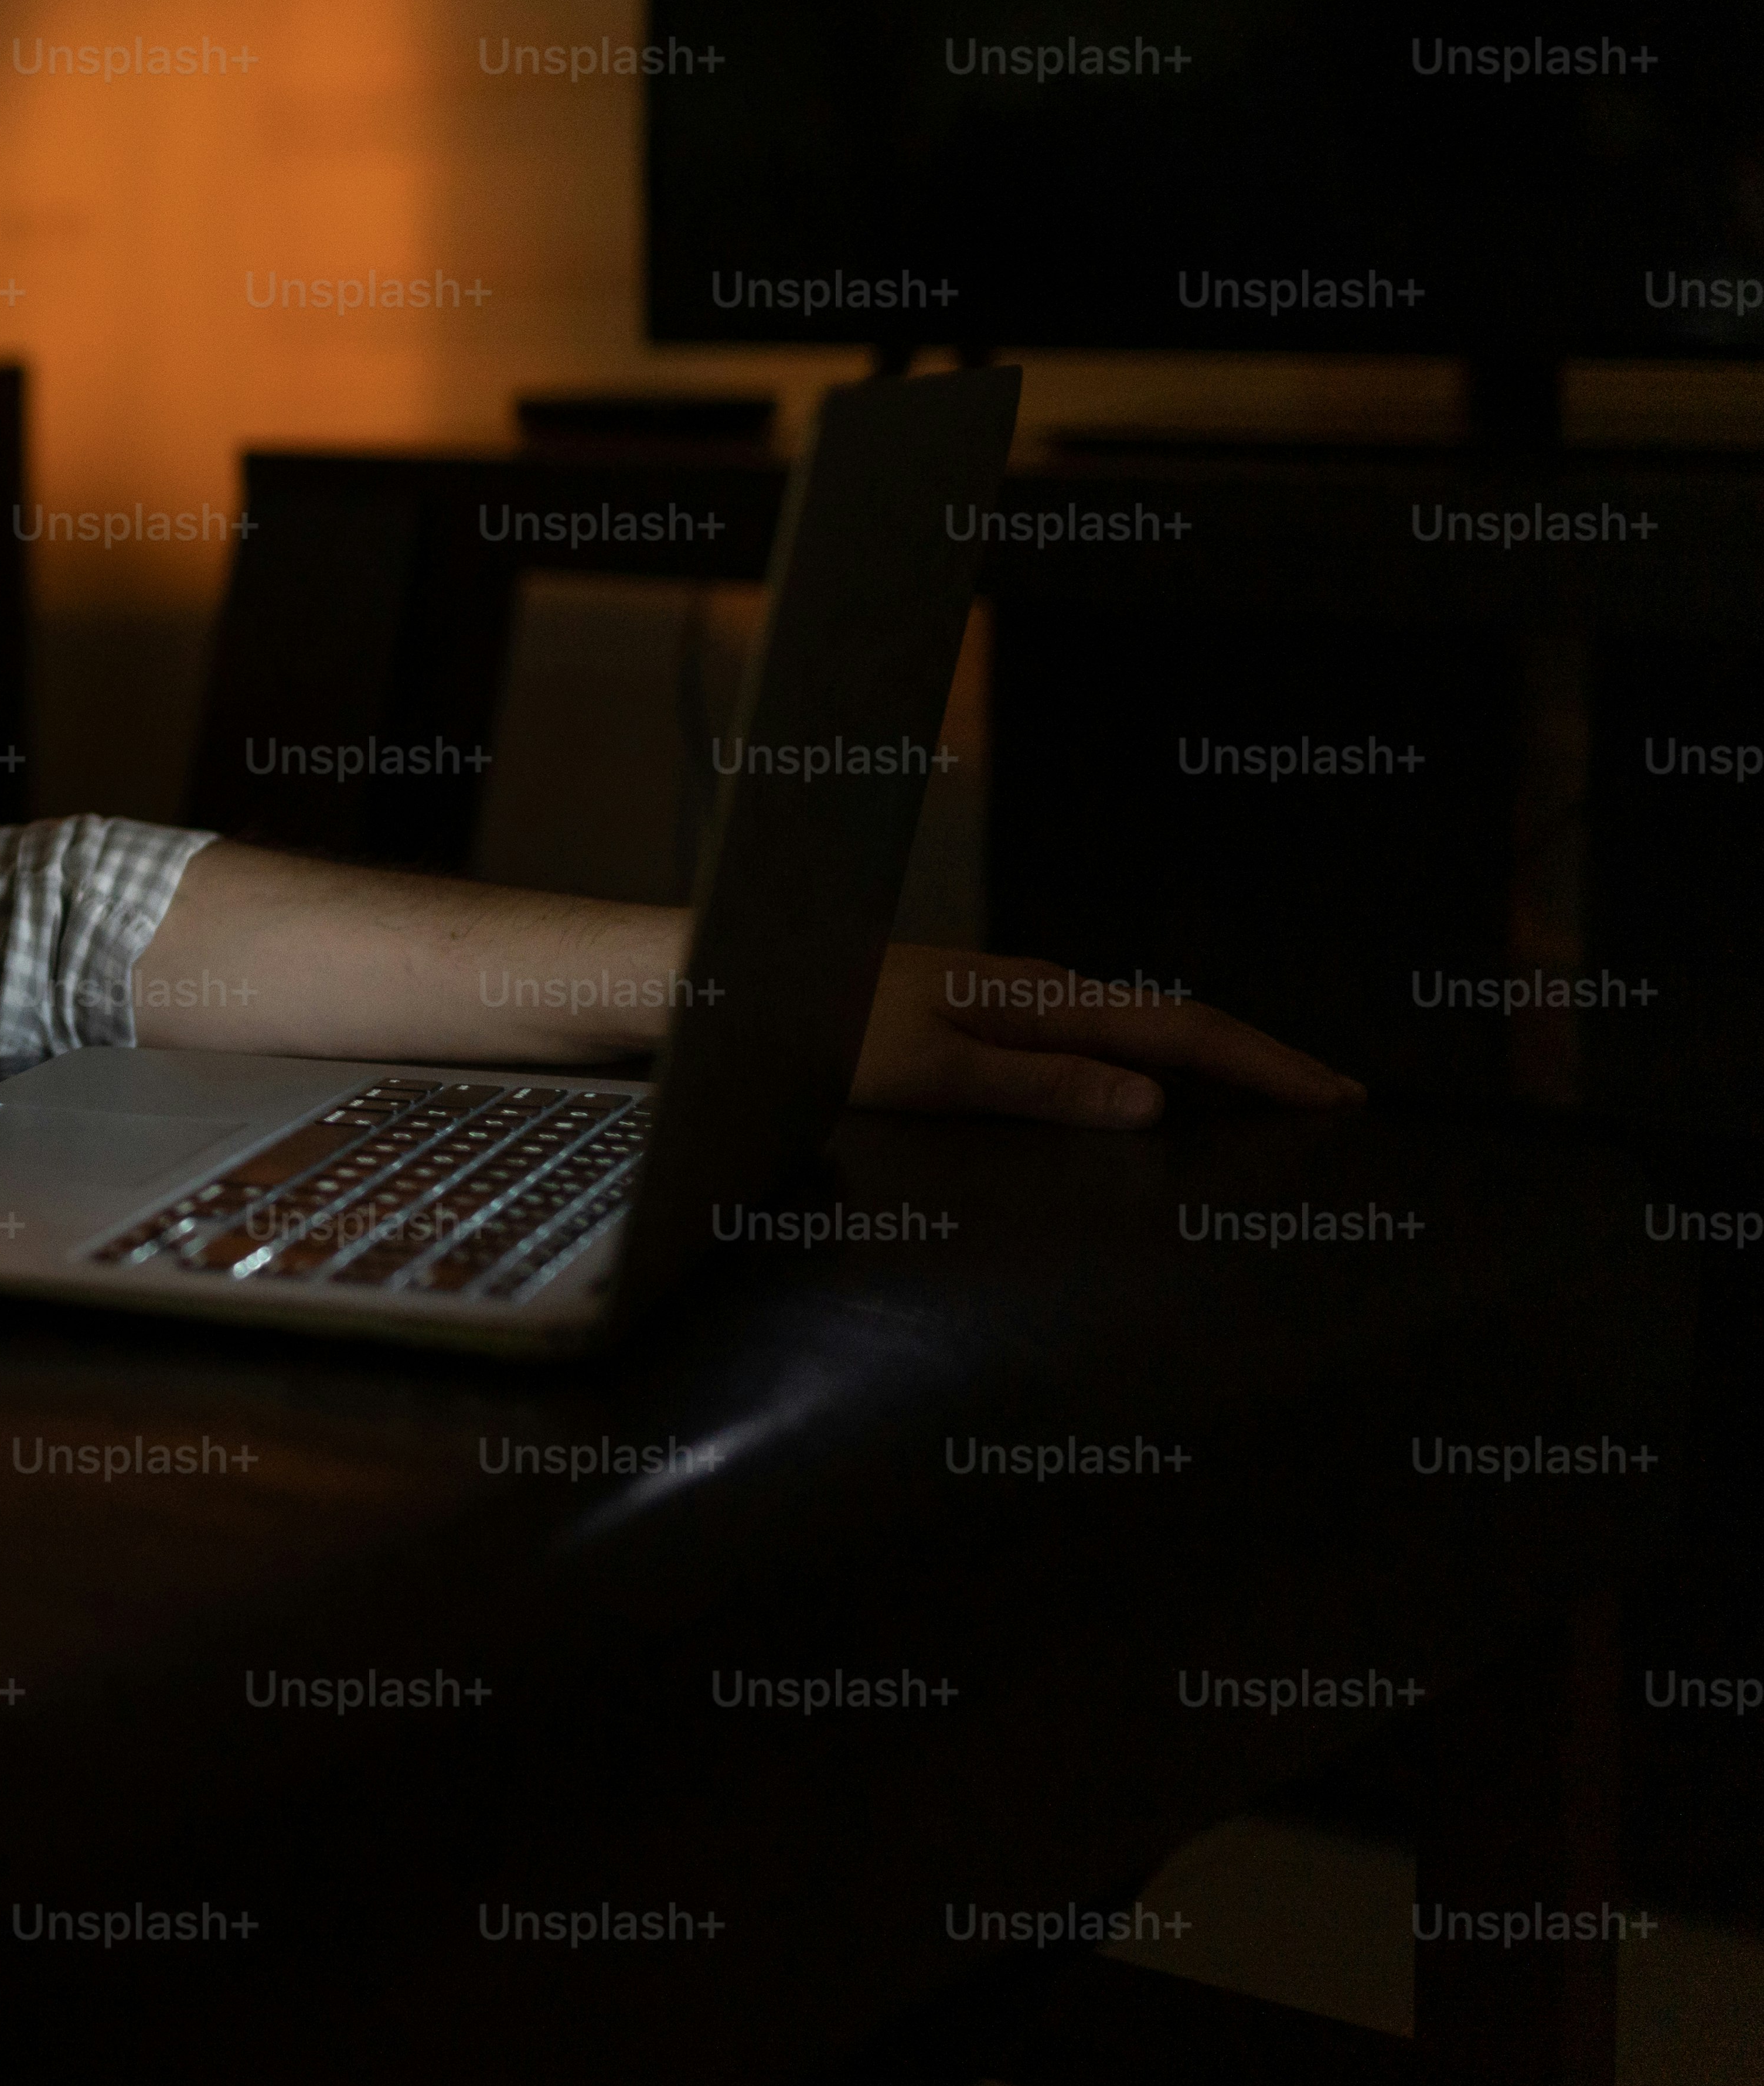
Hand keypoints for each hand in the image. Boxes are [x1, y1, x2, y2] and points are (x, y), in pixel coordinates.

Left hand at [851, 944, 1361, 1126]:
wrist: (748, 982)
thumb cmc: (823, 1034)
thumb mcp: (932, 1073)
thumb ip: (1043, 1085)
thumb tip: (1155, 1103)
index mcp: (1039, 999)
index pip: (1182, 1030)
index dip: (1265, 1065)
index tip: (1337, 1096)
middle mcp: (1040, 991)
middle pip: (1177, 1021)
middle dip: (1261, 1058)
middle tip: (1337, 1099)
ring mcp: (1016, 1000)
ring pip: (1141, 1027)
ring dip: (1213, 1060)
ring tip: (1275, 1098)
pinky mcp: (990, 1015)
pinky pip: (1099, 1036)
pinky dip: (1154, 1060)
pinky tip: (1163, 1087)